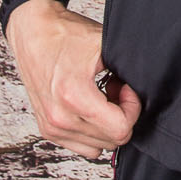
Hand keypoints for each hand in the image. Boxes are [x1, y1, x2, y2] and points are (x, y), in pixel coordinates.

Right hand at [5, 0, 141, 160]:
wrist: (33, 32)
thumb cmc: (65, 34)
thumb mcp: (103, 43)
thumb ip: (128, 65)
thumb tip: (147, 83)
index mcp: (74, 97)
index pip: (120, 129)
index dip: (133, 108)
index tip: (126, 87)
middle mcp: (59, 118)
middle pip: (112, 140)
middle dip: (121, 114)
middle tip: (114, 87)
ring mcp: (51, 127)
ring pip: (98, 146)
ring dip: (107, 124)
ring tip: (102, 96)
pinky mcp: (47, 130)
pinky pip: (83, 146)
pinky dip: (93, 131)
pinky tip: (90, 106)